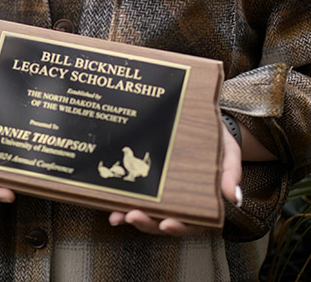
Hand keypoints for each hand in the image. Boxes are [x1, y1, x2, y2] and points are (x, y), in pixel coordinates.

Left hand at [108, 123, 241, 235]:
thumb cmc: (218, 139)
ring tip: (118, 214)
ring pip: (147, 211)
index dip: (179, 227)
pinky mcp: (150, 179)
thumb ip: (230, 172)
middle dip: (148, 223)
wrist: (203, 118)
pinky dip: (124, 200)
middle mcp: (180, 200)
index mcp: (202, 200)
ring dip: (131, 215)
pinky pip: (137, 193)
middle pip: (164, 221)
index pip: (192, 222)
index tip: (167, 224)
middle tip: (133, 216)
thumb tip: (233, 195)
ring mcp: (163, 192)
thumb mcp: (228, 152)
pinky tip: (112, 201)